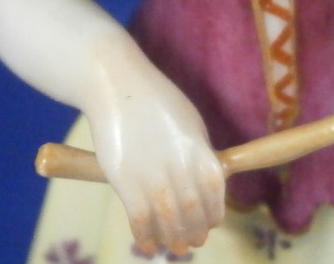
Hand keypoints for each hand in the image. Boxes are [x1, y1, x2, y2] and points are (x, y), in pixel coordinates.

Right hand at [85, 52, 223, 255]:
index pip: (215, 189)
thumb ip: (197, 150)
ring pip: (167, 217)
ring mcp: (150, 171)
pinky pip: (139, 216)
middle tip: (193, 244)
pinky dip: (145, 236)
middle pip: (193, 208)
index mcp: (198, 146)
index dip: (215, 212)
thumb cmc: (156, 102)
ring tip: (175, 248)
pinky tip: (148, 245)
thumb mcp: (188, 120)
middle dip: (195, 231)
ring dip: (173, 238)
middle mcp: (178, 162)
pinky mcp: (123, 178)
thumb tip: (207, 181)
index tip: (212, 224)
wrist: (118, 85)